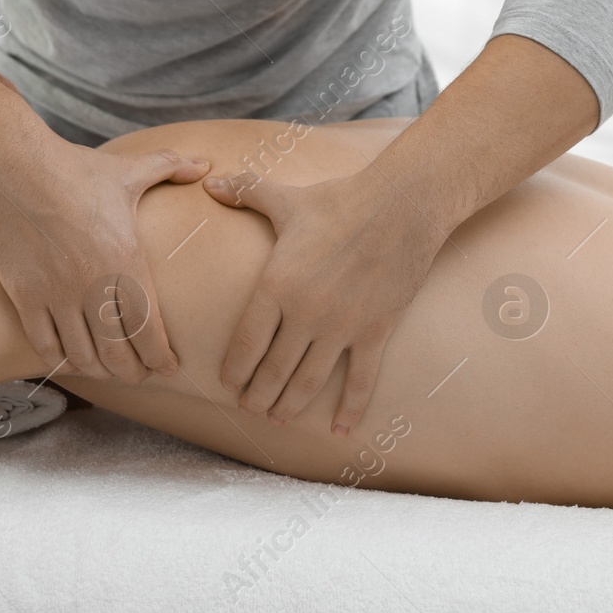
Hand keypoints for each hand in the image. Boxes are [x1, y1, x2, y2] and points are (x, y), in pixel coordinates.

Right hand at [0, 123, 209, 384]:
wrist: (10, 166)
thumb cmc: (72, 168)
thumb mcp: (127, 169)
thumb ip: (170, 168)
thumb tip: (206, 163)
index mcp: (125, 259)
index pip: (148, 327)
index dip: (160, 356)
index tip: (168, 367)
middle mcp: (92, 283)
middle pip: (118, 350)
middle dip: (134, 371)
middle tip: (141, 376)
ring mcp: (55, 293)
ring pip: (83, 354)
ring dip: (100, 371)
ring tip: (110, 373)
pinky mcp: (24, 295)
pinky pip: (45, 343)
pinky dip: (62, 360)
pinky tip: (72, 361)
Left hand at [202, 169, 442, 434]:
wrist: (402, 206)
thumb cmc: (340, 199)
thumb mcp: (286, 197)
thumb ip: (245, 193)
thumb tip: (210, 181)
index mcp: (277, 284)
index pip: (245, 343)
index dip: (234, 370)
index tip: (228, 383)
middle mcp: (305, 313)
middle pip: (272, 370)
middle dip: (257, 396)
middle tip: (250, 408)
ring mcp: (341, 327)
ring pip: (308, 381)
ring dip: (290, 406)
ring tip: (278, 418)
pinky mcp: (375, 332)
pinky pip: (360, 381)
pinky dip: (350, 409)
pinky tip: (340, 431)